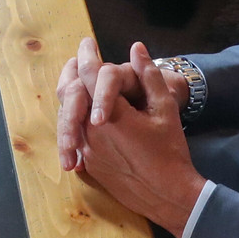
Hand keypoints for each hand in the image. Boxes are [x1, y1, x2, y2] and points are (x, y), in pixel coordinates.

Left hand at [56, 36, 191, 170]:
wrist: (168, 195)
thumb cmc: (170, 150)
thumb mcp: (165, 109)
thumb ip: (149, 76)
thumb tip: (136, 48)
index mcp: (111, 114)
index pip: (89, 75)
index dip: (86, 54)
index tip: (88, 42)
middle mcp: (91, 131)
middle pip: (70, 93)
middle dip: (72, 71)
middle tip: (78, 57)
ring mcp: (87, 149)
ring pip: (68, 114)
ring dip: (72, 95)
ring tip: (78, 79)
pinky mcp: (88, 163)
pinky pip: (75, 135)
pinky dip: (76, 119)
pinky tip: (82, 112)